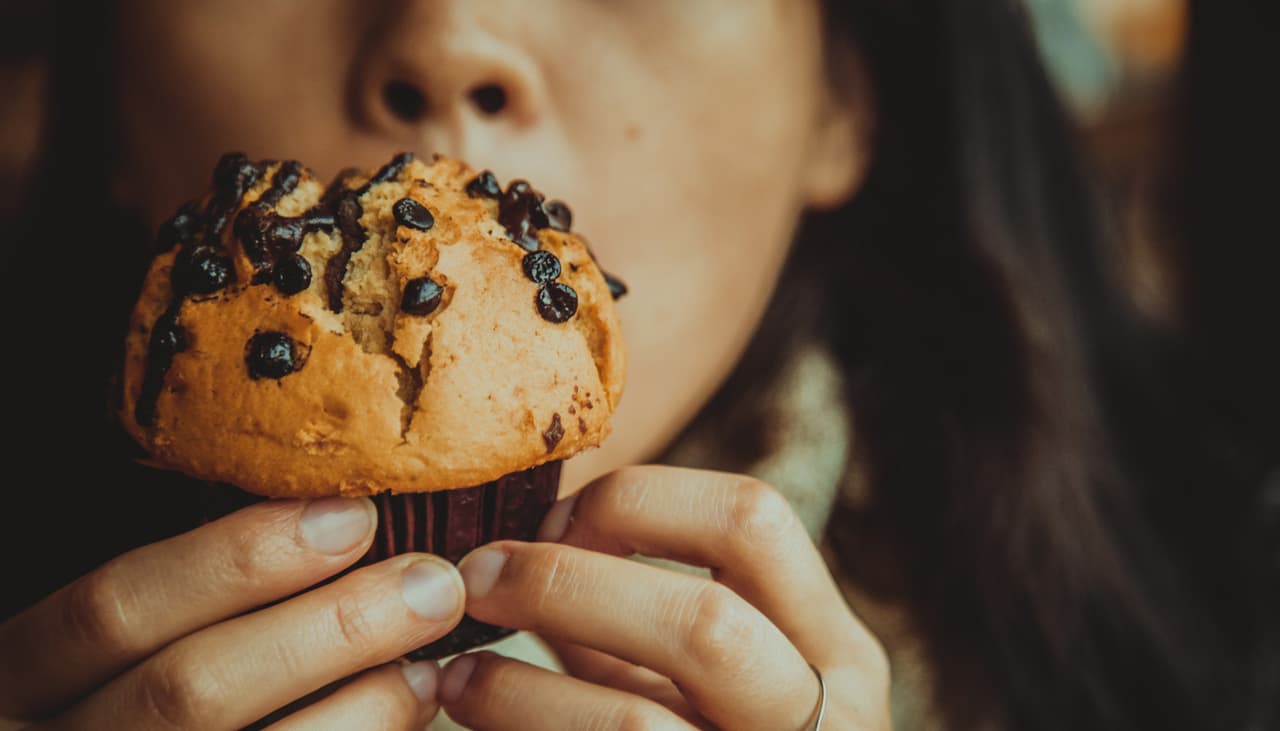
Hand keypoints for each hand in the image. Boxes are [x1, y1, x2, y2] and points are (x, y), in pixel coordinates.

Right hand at [0, 497, 464, 729]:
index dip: (236, 557)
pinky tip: (402, 715)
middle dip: (326, 630)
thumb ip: (173, 610)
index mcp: (19, 683)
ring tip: (427, 665)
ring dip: (359, 707)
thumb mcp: (95, 662)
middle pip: (191, 688)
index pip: (113, 608)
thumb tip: (325, 521)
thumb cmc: (114, 704)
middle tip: (431, 585)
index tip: (352, 515)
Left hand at [436, 466, 890, 730]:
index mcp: (838, 652)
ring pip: (635, 729)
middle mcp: (829, 724)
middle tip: (478, 581)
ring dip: (517, 693)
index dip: (637, 503)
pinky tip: (478, 725)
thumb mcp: (713, 684)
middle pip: (704, 624)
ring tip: (454, 678)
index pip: (753, 521)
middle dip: (565, 587)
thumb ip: (642, 623)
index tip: (552, 523)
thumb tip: (520, 554)